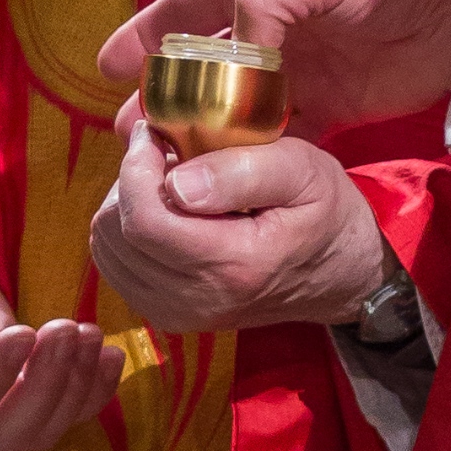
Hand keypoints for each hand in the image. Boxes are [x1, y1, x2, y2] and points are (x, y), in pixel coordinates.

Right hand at [0, 224, 124, 450]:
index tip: (24, 331)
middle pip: (6, 434)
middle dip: (46, 387)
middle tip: (67, 329)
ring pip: (40, 429)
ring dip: (74, 387)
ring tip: (89, 333)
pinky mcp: (16, 388)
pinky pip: (62, 410)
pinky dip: (92, 391)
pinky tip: (111, 353)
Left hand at [90, 125, 387, 332]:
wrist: (343, 276)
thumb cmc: (327, 214)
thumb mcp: (304, 171)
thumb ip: (242, 170)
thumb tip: (175, 181)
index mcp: (234, 264)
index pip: (144, 221)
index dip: (134, 168)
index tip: (155, 135)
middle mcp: (199, 299)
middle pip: (117, 234)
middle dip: (128, 182)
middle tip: (165, 154)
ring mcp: (180, 314)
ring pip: (108, 250)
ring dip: (125, 205)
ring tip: (167, 183)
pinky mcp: (169, 315)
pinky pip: (116, 267)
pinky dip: (127, 231)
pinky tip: (164, 212)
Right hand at [98, 0, 450, 139]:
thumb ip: (272, 0)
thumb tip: (231, 43)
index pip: (191, 8)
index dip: (146, 34)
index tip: (105, 67)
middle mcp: (275, 30)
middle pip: (204, 68)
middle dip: (165, 98)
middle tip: (131, 136)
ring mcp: (303, 71)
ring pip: (238, 109)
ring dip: (205, 136)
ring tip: (170, 165)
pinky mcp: (336, 107)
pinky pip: (285, 138)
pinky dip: (259, 158)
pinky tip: (232, 181)